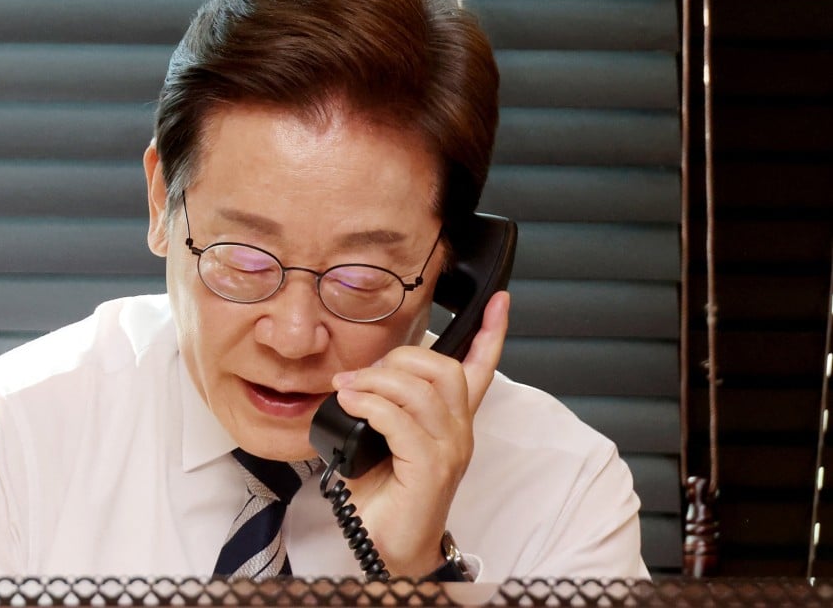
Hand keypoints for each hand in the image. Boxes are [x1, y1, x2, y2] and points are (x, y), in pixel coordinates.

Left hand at [329, 291, 509, 575]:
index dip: (491, 332)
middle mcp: (459, 431)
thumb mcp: (381, 437)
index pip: (480, 368)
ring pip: (421, 390)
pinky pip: (400, 420)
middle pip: (444, 368)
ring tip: (347, 391)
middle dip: (399, 359)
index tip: (499, 300)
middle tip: (361, 376)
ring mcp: (449, 450)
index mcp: (452, 420)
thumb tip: (351, 379)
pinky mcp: (431, 468)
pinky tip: (351, 406)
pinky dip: (370, 405)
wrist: (387, 545)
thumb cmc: (384, 494)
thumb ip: (380, 406)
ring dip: (376, 382)